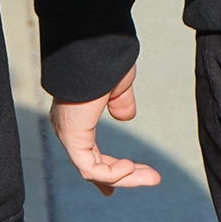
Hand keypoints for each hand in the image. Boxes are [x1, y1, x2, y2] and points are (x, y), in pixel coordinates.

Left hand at [49, 64, 160, 196]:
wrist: (93, 44)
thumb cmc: (103, 60)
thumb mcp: (117, 85)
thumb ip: (120, 102)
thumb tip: (126, 117)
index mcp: (75, 116)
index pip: (89, 151)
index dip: (109, 167)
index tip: (129, 172)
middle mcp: (67, 127)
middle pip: (93, 165)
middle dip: (123, 175)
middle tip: (152, 177)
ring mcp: (68, 133)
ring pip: (94, 171)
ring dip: (125, 177)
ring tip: (153, 176)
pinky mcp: (72, 136)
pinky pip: (90, 168)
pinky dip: (112, 172)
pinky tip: (131, 166)